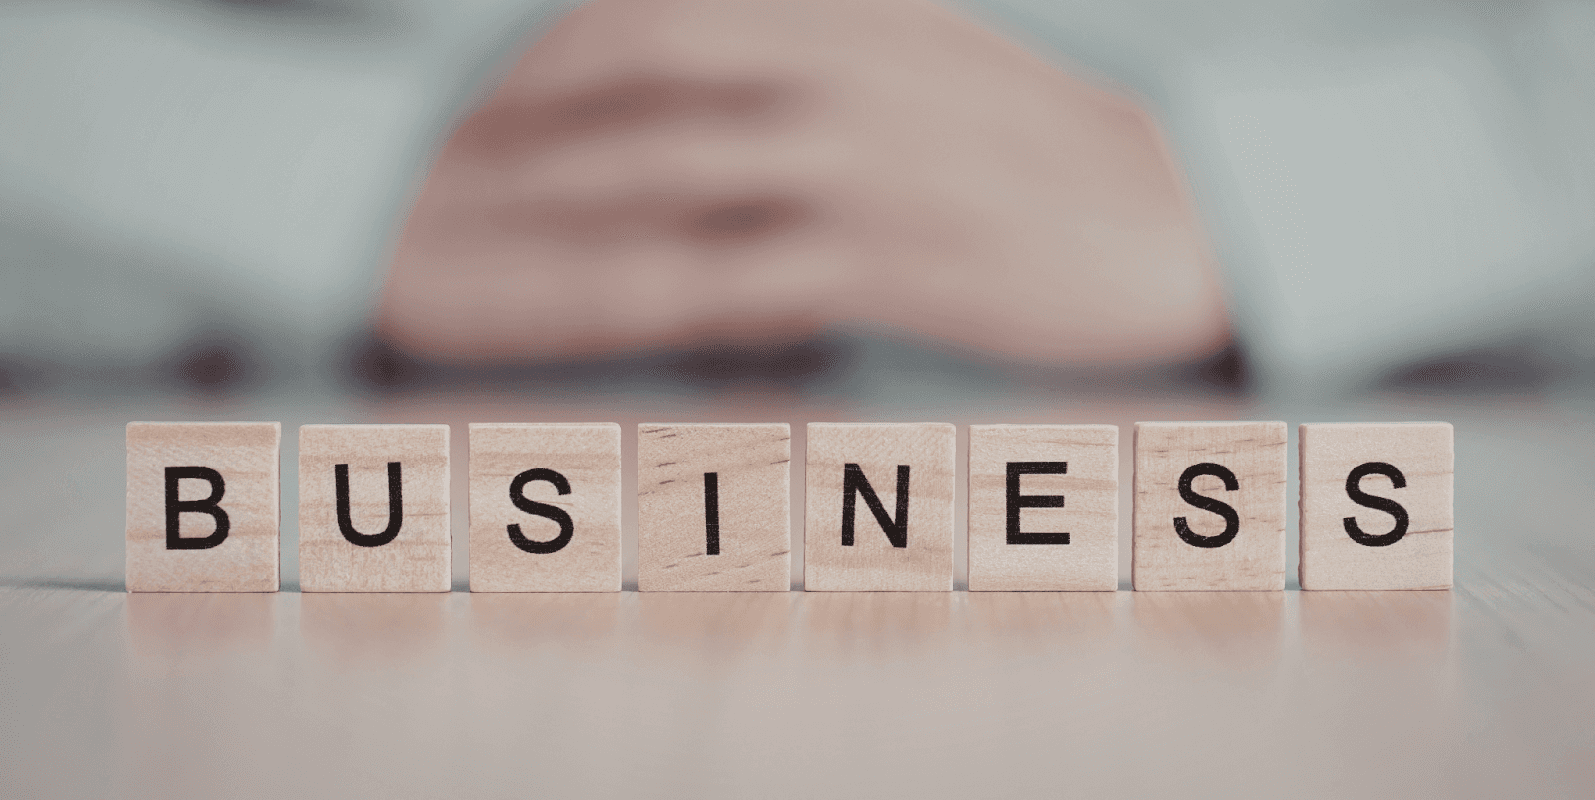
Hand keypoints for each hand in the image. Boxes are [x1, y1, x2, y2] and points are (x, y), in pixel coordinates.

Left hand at [377, 0, 1229, 365]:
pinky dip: (664, 286)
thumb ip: (825, 31)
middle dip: (532, 101)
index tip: (481, 75)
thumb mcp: (931, 53)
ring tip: (486, 235)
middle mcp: (849, 68)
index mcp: (856, 9)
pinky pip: (751, 272)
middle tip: (450, 150)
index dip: (559, 32)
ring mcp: (870, 164)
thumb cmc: (1037, 145)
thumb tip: (723, 27)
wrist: (1168, 219)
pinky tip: (600, 309)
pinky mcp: (897, 261)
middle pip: (652, 59)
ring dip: (572, 196)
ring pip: (683, 163)